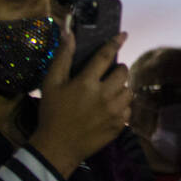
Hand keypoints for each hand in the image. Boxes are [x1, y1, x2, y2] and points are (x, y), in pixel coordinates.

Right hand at [29, 29, 131, 177]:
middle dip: (117, 70)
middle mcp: (104, 95)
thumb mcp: (51, 84)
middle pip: (123, 72)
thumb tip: (69, 33)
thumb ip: (62, 58)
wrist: (57, 147)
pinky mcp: (120, 124)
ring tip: (107, 93)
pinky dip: (122, 106)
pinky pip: (129, 108)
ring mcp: (114, 111)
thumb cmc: (52, 113)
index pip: (106, 56)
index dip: (115, 43)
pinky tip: (109, 108)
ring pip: (129, 90)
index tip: (124, 35)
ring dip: (121, 88)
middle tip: (106, 76)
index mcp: (86, 83)